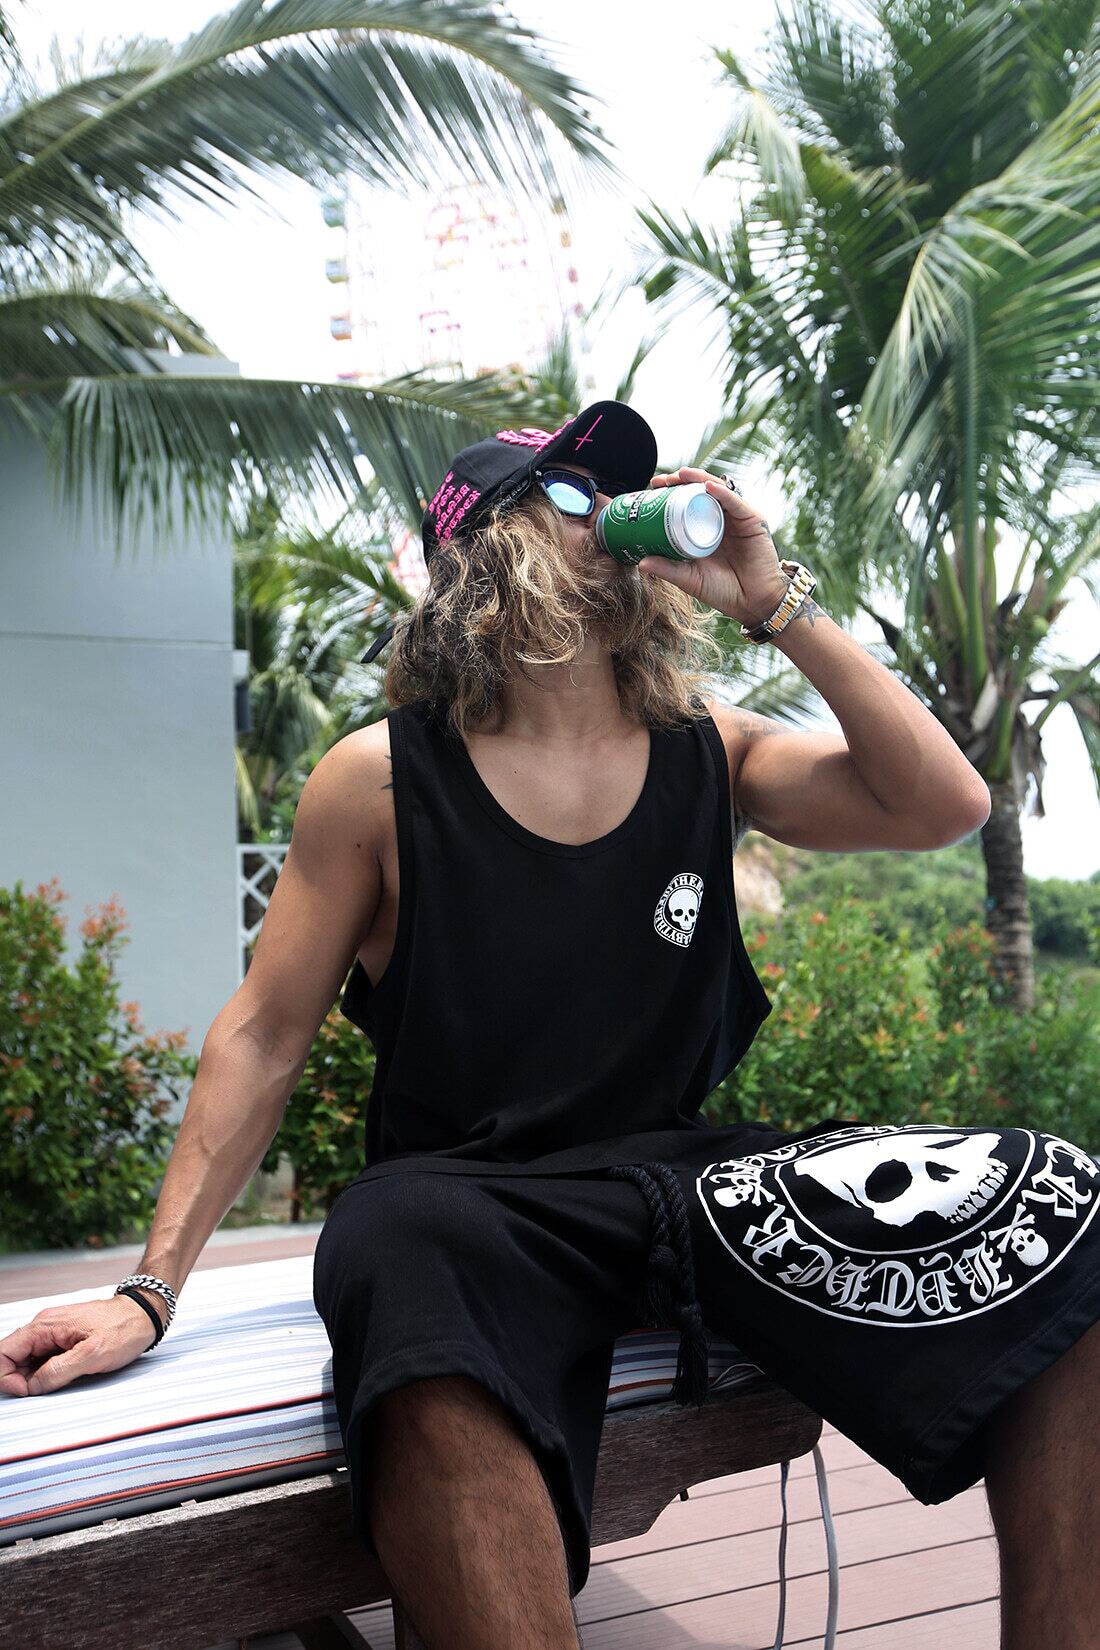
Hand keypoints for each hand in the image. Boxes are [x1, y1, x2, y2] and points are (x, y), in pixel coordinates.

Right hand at [0, 1292, 163, 1396]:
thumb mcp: (92, 1355)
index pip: (4, 1353)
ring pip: (27, 1361)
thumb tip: (32, 1387)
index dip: (6, 1377)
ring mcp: (53, 1333)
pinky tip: (63, 1378)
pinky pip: (43, 1359)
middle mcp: (44, 1327)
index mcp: (45, 1326)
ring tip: (57, 1384)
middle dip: (19, 1380)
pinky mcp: (62, 1339)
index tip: (26, 1392)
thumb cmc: (124, 1329)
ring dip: (33, 1378)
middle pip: (12, 1358)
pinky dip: (46, 1373)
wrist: (144, 1314)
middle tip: (42, 1392)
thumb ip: (57, 1372)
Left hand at [639, 466, 789, 625]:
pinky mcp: (752, 521)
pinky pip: (736, 502)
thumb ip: (668, 570)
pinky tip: (709, 486)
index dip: (670, 493)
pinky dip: (722, 493)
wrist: (752, 603)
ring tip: (682, 475)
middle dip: (680, 481)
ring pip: (717, 491)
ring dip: (699, 479)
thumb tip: (641, 563)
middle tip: (662, 480)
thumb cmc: (723, 591)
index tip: (653, 488)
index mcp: (704, 530)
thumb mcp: (689, 579)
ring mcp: (736, 519)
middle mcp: (720, 520)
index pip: (686, 504)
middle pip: (699, 493)